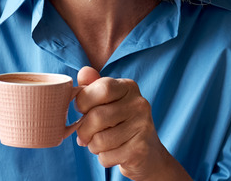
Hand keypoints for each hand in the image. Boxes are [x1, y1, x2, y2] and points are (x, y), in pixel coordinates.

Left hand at [74, 67, 191, 180]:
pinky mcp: (140, 150)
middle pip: (96, 116)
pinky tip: (114, 153)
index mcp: (129, 87)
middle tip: (85, 135)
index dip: (83, 101)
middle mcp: (139, 104)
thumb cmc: (120, 124)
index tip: (82, 110)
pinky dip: (103, 158)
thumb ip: (93, 86)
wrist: (148, 154)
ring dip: (93, 146)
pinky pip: (106, 157)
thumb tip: (83, 71)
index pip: (101, 88)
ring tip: (101, 144)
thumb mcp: (108, 102)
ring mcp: (142, 127)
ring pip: (99, 140)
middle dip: (83, 130)